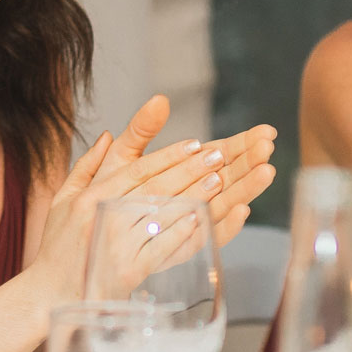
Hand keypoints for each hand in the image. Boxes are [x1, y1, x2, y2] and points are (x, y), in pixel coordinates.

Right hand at [30, 97, 276, 299]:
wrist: (50, 295)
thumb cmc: (58, 247)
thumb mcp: (63, 200)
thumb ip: (86, 167)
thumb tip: (109, 137)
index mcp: (90, 198)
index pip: (136, 170)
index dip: (167, 155)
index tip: (193, 143)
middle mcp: (104, 218)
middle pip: (155, 187)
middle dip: (189, 169)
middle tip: (217, 155)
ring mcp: (118, 245)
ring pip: (162, 214)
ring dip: (193, 196)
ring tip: (218, 181)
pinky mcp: (129, 270)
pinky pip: (162, 247)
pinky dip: (182, 232)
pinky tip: (201, 219)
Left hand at [91, 96, 277, 245]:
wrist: (82, 247)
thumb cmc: (101, 202)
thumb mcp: (121, 158)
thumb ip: (142, 130)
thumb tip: (159, 99)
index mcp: (183, 173)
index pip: (220, 154)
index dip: (243, 143)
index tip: (266, 131)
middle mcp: (192, 198)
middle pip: (229, 178)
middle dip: (250, 162)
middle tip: (269, 146)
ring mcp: (188, 225)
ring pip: (224, 204)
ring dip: (246, 188)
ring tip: (266, 171)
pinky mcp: (178, 252)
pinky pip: (206, 238)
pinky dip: (225, 226)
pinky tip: (241, 211)